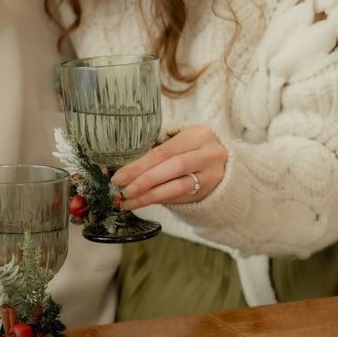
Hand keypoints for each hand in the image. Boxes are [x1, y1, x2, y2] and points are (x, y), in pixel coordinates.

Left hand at [109, 125, 227, 209]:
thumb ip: (152, 151)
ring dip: (150, 195)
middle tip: (123, 190)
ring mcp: (212, 174)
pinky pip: (180, 197)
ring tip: (129, 201)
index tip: (119, 176)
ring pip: (178, 187)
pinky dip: (159, 199)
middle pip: (172, 168)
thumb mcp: (177, 141)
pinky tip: (143, 202)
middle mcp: (209, 153)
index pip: (163, 151)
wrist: (221, 162)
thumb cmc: (189, 149)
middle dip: (144, 181)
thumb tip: (116, 167)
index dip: (139, 165)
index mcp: (198, 134)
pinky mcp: (208, 190)